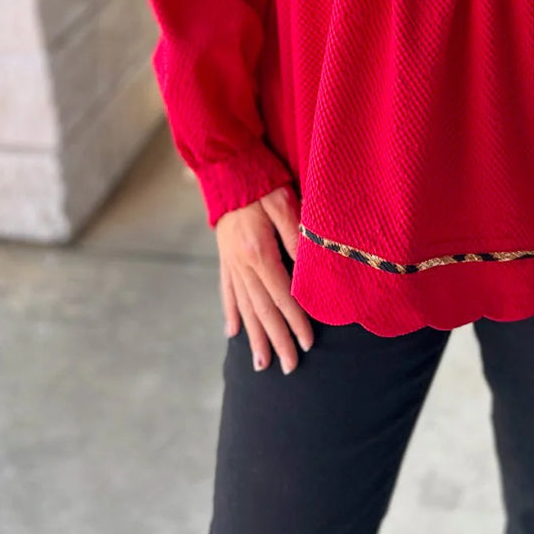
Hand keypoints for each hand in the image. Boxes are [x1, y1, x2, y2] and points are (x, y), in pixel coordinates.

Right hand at [215, 183, 314, 374]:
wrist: (227, 166)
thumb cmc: (262, 181)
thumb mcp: (284, 202)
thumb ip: (296, 235)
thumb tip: (308, 270)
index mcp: (259, 251)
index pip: (282, 295)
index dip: (296, 321)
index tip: (308, 343)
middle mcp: (242, 263)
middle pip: (262, 310)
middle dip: (277, 340)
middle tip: (290, 367)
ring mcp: (230, 262)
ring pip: (244, 307)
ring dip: (254, 337)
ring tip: (261, 364)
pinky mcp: (224, 257)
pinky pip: (227, 291)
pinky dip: (231, 313)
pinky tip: (233, 333)